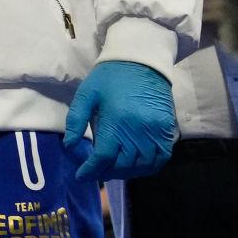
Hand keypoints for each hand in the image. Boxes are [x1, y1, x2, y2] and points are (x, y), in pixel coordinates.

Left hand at [63, 60, 177, 180]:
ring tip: (113, 170)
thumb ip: (75, 121)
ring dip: (127, 172)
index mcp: (116, 121)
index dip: (91, 170)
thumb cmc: (109, 78)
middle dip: (107, 172)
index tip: (81, 176)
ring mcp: (156, 132)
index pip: (104, 156)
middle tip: (96, 171)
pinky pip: (161, 158)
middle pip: (123, 164)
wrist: (141, 62)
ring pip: (142, 165)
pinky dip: (148, 167)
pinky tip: (135, 166)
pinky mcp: (168, 130)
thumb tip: (70, 147)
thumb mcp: (86, 95)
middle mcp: (139, 130)